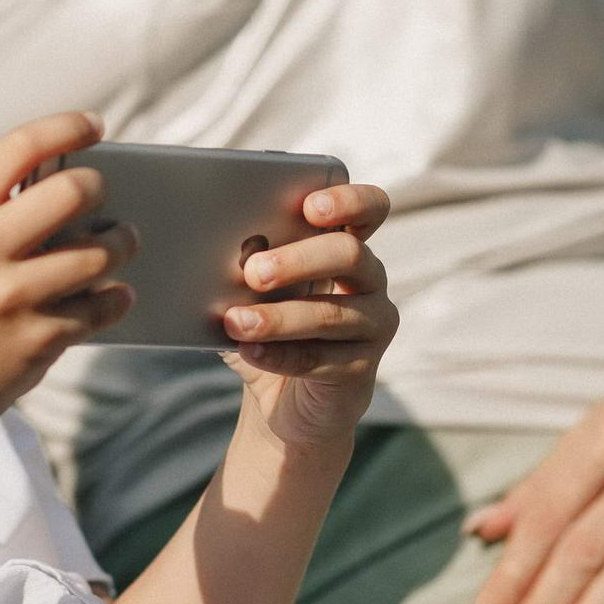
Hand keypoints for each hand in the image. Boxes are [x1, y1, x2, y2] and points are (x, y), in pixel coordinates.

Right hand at [0, 100, 135, 425]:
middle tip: (98, 194)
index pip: (19, 148)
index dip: (66, 127)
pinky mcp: (42, 337)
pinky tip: (111, 291)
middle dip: (98, 187)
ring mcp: (14, 297)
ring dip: (121, 242)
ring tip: (116, 241)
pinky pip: (104, 305)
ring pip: (99, 252)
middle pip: (72, 193)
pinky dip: (118, 296)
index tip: (95, 125)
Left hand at [219, 184, 396, 446]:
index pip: (368, 209)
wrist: (282, 402)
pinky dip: (279, 354)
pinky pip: (321, 358)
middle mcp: (369, 279)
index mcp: (344, 245)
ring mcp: (373, 324)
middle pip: (349, 254)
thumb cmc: (266, 328)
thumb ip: (246, 267)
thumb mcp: (250, 293)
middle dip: (298, 259)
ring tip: (234, 321)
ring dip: (278, 317)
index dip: (348, 201)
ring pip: (331, 313)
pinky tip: (248, 351)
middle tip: (253, 272)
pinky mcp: (362, 369)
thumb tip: (230, 252)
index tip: (311, 207)